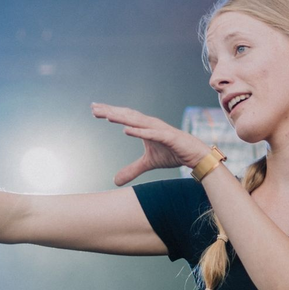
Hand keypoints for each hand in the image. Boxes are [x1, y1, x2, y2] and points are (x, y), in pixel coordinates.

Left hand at [91, 103, 210, 185]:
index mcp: (145, 126)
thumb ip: (132, 169)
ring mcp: (159, 129)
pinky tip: (126, 130)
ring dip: (122, 118)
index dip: (109, 112)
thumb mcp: (148, 163)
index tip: (93, 109)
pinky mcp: (169, 137)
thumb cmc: (173, 154)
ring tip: (106, 115)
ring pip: (137, 121)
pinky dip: (139, 131)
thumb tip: (115, 181)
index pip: (124, 117)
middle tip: (93, 108)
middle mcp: (151, 124)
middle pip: (127, 115)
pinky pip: (152, 134)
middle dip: (110, 111)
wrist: (195, 155)